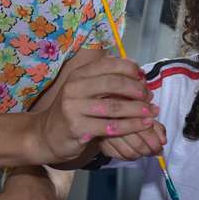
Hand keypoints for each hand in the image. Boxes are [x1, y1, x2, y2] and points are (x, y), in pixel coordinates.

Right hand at [35, 57, 156, 161]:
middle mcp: (74, 87)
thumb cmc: (72, 111)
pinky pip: (111, 126)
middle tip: (149, 97)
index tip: (144, 79)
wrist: (46, 135)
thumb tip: (137, 72)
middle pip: (113, 83)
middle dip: (136, 90)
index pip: (109, 64)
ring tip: (152, 112)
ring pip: (114, 106)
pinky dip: (130, 126)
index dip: (130, 69)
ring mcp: (74, 108)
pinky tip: (142, 125)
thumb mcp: (84, 90)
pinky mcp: (78, 128)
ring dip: (137, 109)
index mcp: (78, 74)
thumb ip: (105, 81)